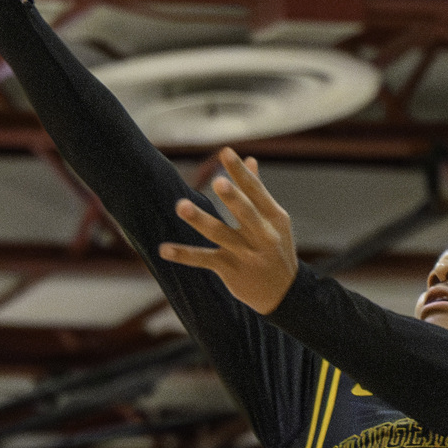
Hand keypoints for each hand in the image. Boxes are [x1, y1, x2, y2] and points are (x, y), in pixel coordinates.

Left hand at [159, 148, 299, 314]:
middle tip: (217, 182)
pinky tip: (164, 249)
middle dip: (233, 199)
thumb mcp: (275, 221)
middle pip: (246, 213)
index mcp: (274, 218)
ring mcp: (246, 254)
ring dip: (200, 220)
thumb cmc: (277, 250)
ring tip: (181, 206)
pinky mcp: (230, 270)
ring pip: (220, 235)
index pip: (256, 191)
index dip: (240, 172)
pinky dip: (184, 255)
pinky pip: (204, 260)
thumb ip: (258, 192)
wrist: (283, 295)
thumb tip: (250, 160)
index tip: (225, 152)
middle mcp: (262, 236)